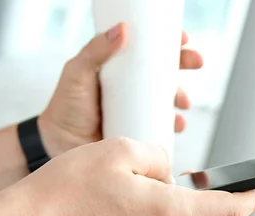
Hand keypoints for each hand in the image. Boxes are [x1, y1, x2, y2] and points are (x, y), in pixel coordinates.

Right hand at [0, 138, 254, 215]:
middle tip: (154, 177)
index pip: (228, 212)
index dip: (248, 199)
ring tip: (121, 193)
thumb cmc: (66, 190)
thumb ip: (159, 158)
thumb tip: (170, 173)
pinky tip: (111, 212)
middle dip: (188, 196)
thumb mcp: (119, 151)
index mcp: (169, 214)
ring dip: (161, 209)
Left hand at [38, 23, 203, 156]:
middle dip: (185, 64)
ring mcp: (137, 109)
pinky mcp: (141, 131)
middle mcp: (131, 88)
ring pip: (169, 99)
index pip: (147, 50)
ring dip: (182, 97)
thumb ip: (95, 51)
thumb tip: (122, 30)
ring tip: (182, 102)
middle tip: (196, 62)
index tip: (182, 39)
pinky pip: (165, 126)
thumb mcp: (78, 73)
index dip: (168, 43)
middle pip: (165, 71)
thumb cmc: (65, 109)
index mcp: (118, 69)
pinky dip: (175, 124)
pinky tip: (177, 124)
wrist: (58, 146)